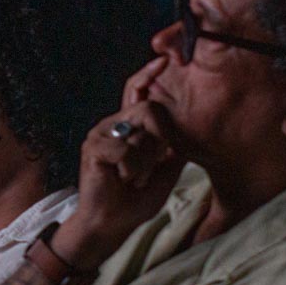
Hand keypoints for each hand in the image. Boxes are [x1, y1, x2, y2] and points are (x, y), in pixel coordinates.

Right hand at [55, 57, 183, 270]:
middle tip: (153, 164)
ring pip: (139, 129)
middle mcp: (112, 125)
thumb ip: (175, 147)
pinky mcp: (93, 148)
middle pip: (147, 107)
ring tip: (134, 178)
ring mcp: (100, 134)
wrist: (110, 224)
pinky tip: (123, 180)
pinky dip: (131, 168)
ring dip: (144, 160)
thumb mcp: (166, 170)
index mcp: (129, 128)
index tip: (165, 60)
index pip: (137, 91)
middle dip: (160, 138)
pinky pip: (124, 149)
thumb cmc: (135, 198)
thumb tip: (193, 128)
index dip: (149, 74)